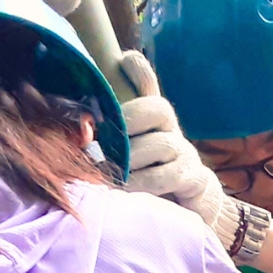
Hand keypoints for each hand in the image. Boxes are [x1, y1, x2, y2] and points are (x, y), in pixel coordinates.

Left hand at [117, 52, 241, 250]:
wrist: (185, 212)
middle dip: (132, 118)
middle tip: (109, 138)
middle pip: (158, 108)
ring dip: (133, 159)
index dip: (137, 69)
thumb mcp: (123, 159)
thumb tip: (79, 134)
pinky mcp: (194, 177)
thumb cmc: (147, 182)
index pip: (148, 84)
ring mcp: (185, 153)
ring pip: (161, 144)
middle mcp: (170, 130)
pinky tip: (129, 189)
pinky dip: (143, 182)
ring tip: (116, 172)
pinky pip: (167, 175)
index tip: (122, 59)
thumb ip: (106, 143)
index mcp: (151, 121)